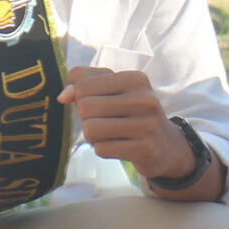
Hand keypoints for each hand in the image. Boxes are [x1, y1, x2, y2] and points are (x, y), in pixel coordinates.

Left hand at [59, 66, 194, 180]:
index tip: (99, 104)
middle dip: (87, 118)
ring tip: (110, 134)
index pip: (83, 85)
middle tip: (104, 121)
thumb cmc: (131, 113)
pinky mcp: (144, 149)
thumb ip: (82, 83)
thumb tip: (63, 97)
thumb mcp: (112, 90)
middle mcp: (144, 99)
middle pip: (85, 108)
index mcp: (135, 79)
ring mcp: (147, 125)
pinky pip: (101, 149)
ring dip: (93, 136)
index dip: (81, 98)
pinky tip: (119, 146)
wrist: (166, 146)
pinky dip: (104, 149)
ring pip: (90, 130)